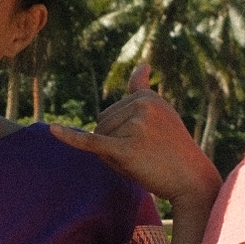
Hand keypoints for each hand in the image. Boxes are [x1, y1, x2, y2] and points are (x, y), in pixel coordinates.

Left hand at [52, 83, 218, 218]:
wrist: (192, 179)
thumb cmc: (172, 148)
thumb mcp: (159, 113)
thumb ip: (143, 91)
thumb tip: (143, 64)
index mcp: (146, 97)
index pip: (111, 114)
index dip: (122, 133)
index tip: (149, 143)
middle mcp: (141, 106)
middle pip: (102, 124)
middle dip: (115, 143)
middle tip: (145, 155)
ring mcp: (135, 126)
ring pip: (100, 139)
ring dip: (113, 156)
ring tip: (142, 161)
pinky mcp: (127, 148)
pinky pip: (92, 143)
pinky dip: (70, 138)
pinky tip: (52, 130)